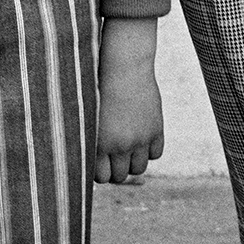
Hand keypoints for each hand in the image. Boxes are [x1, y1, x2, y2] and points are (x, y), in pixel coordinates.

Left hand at [95, 17, 164, 184]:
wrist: (124, 66)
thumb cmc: (100, 87)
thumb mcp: (89, 114)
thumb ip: (88, 138)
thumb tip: (87, 161)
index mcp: (99, 142)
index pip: (102, 177)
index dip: (101, 171)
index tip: (101, 162)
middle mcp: (120, 144)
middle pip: (120, 176)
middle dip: (116, 169)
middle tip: (114, 156)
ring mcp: (140, 138)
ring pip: (138, 169)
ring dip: (133, 162)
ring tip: (128, 149)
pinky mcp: (156, 129)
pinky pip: (155, 154)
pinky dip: (149, 150)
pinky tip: (142, 138)